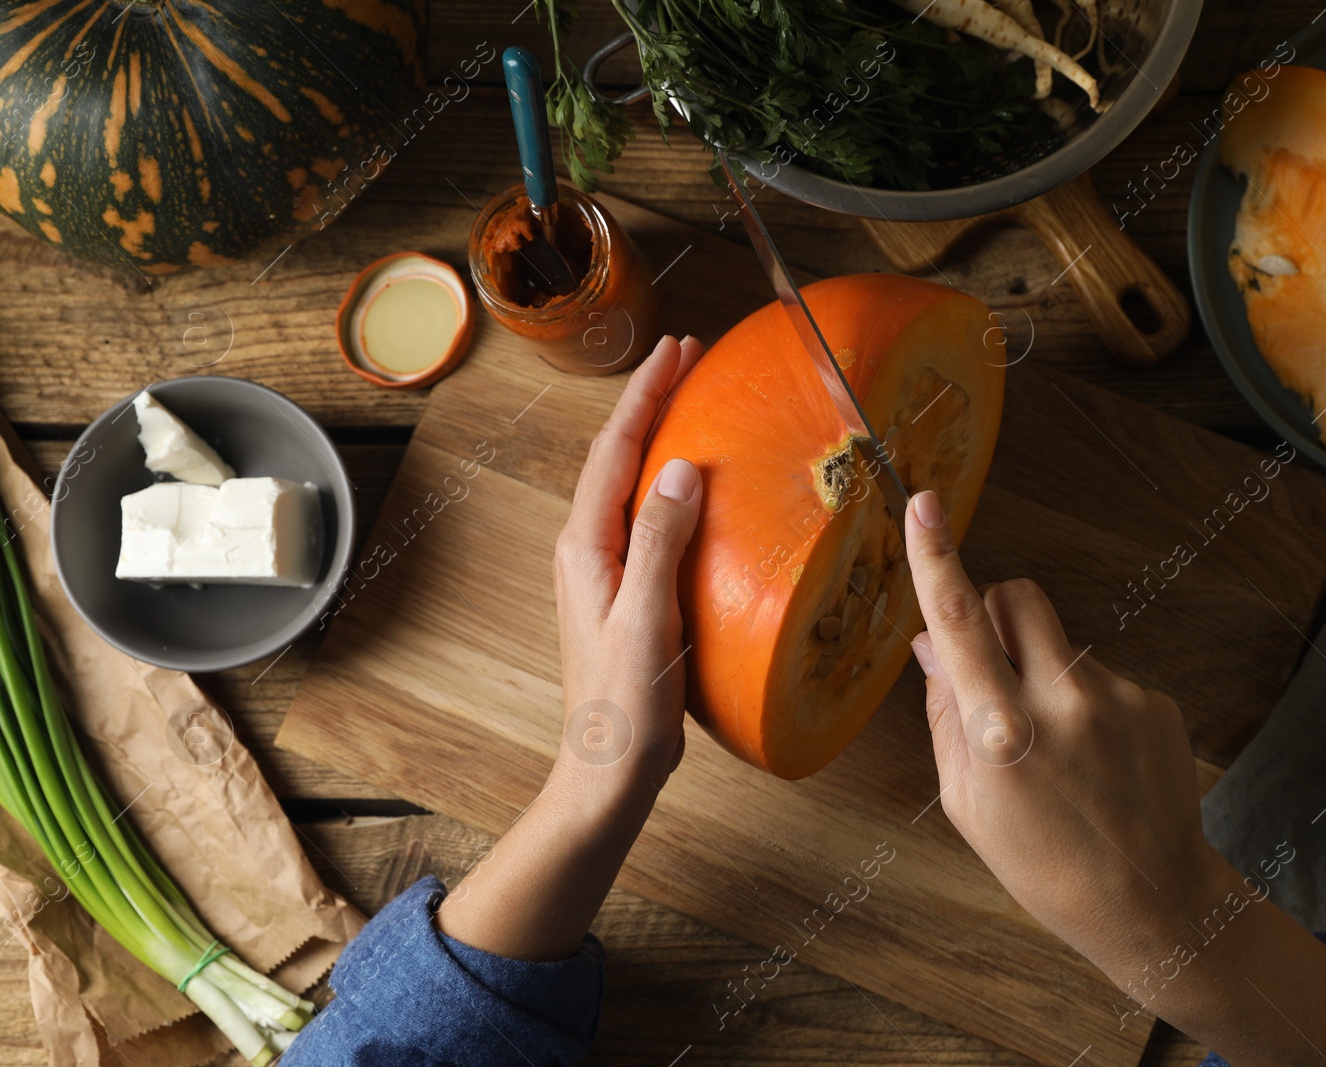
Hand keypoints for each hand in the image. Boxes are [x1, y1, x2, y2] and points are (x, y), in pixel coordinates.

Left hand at [551, 333, 705, 796]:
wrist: (609, 770)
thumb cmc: (624, 704)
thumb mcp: (646, 618)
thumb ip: (659, 542)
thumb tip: (678, 468)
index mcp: (586, 546)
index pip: (616, 450)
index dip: (645, 395)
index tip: (675, 350)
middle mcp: (588, 549)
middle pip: (619, 456)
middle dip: (651, 402)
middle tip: (688, 358)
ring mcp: (605, 571)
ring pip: (632, 484)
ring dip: (660, 437)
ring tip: (695, 402)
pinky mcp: (628, 592)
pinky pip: (649, 518)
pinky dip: (672, 485)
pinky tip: (701, 488)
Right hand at [903, 490, 1325, 1066]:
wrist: (1152, 900)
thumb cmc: (1043, 862)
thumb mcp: (967, 800)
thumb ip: (946, 712)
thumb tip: (931, 643)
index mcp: (1001, 733)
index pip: (960, 624)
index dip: (936, 558)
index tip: (924, 503)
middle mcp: (1062, 703)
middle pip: (1018, 596)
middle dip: (998, 610)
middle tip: (995, 663)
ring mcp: (1117, 697)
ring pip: (1059, 640)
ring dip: (1044, 670)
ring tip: (1060, 748)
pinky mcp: (1155, 700)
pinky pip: (1102, 672)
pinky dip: (1089, 702)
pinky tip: (1098, 760)